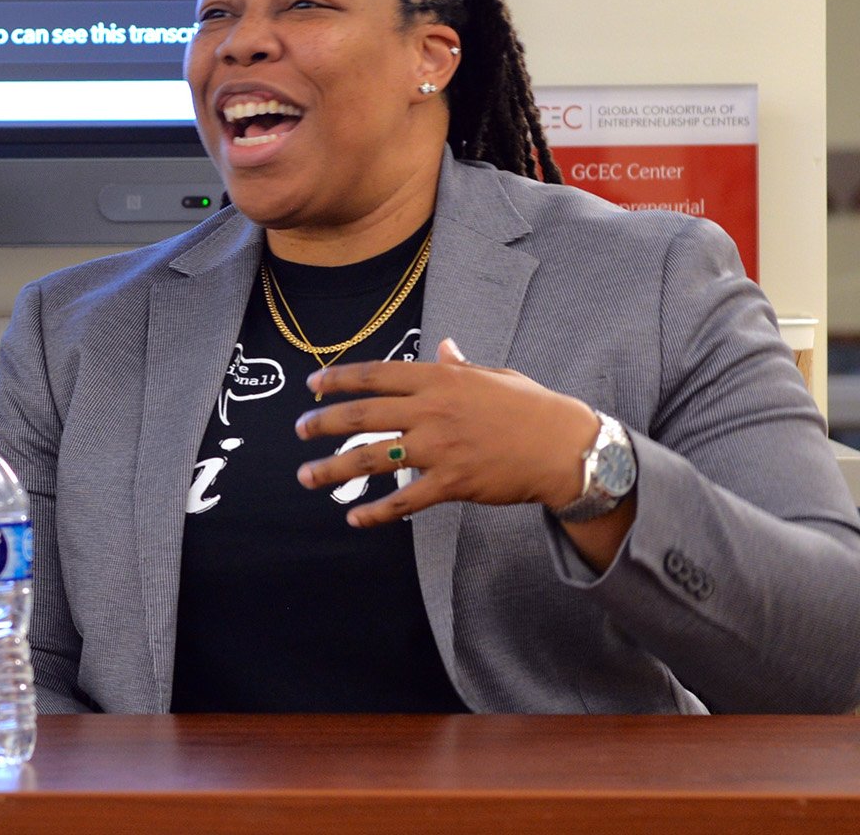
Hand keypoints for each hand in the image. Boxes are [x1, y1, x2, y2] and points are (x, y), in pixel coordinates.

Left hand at [293, 339, 597, 526]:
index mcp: (440, 379)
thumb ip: (459, 366)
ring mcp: (440, 448)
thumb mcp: (494, 376)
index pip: (376, 375)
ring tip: (307, 476)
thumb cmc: (532, 408)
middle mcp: (432, 411)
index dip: (339, 379)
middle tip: (299, 430)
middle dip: (323, 423)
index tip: (312, 383)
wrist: (566, 447)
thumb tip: (443, 347)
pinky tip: (354, 517)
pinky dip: (376, 512)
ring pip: (372, 459)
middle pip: (362, 415)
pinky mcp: (452, 483)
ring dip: (333, 469)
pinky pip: (405, 500)